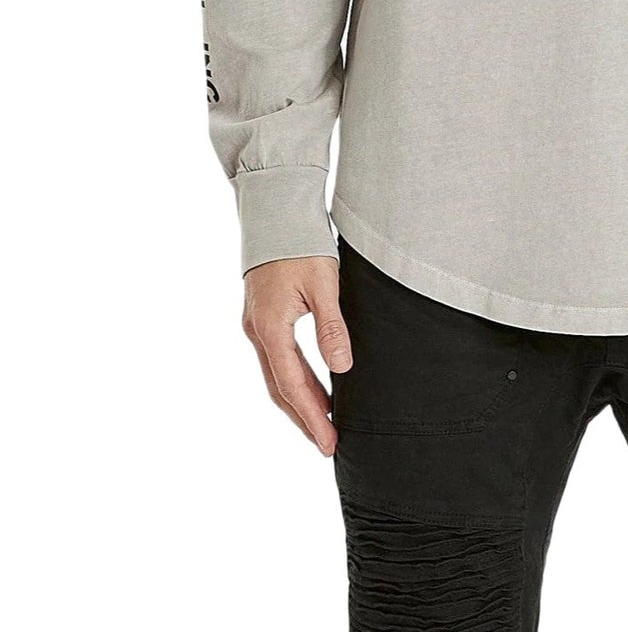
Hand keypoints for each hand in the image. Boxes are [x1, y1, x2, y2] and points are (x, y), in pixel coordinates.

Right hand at [241, 256, 353, 454]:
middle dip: (303, 419)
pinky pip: (277, 360)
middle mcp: (257, 331)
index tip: (329, 442)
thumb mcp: (323, 283)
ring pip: (276, 376)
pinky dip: (294, 380)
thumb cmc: (301, 243)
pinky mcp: (261, 317)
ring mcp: (256, 325)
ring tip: (324, 424)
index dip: (312, 416)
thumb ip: (331, 327)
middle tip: (327, 445)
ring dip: (299, 402)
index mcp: (271, 327)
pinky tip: (313, 386)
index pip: (293, 385)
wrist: (274, 212)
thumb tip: (342, 369)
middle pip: (279, 389)